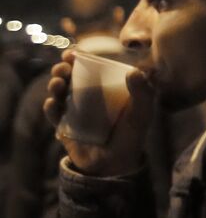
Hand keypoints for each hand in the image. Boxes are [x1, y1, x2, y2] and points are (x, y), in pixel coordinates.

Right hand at [42, 51, 152, 176]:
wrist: (116, 164)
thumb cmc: (132, 136)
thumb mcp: (141, 113)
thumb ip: (143, 92)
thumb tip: (136, 71)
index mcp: (105, 87)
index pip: (90, 67)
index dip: (79, 58)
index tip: (73, 53)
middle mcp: (88, 96)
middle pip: (70, 76)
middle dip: (62, 68)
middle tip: (63, 67)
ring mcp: (74, 110)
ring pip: (59, 92)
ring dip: (55, 84)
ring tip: (58, 83)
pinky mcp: (65, 125)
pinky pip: (54, 114)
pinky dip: (50, 107)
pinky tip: (52, 104)